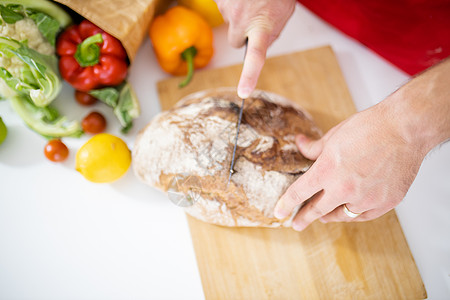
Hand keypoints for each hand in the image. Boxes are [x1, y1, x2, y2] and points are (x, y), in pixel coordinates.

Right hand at [215, 0, 296, 97]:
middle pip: (234, 40)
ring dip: (239, 13)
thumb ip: (270, 33)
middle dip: (241, 33)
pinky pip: (223, 6)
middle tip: (254, 17)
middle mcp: (241, 20)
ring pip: (229, 21)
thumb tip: (256, 44)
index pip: (255, 58)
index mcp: (262, 27)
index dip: (249, 76)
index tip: (243, 93)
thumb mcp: (283, 14)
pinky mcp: (218, 0)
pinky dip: (232, 1)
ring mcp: (227, 9)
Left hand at [274, 101, 426, 230]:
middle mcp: (343, 188)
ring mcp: (365, 198)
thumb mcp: (334, 135)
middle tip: (296, 224)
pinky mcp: (385, 202)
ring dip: (329, 216)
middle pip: (317, 210)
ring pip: (341, 215)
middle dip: (303, 218)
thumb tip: (299, 144)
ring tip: (322, 217)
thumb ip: (314, 147)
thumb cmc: (369, 127)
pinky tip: (348, 212)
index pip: (299, 192)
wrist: (405, 129)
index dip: (286, 204)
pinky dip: (353, 214)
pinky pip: (363, 215)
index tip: (279, 212)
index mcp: (327, 170)